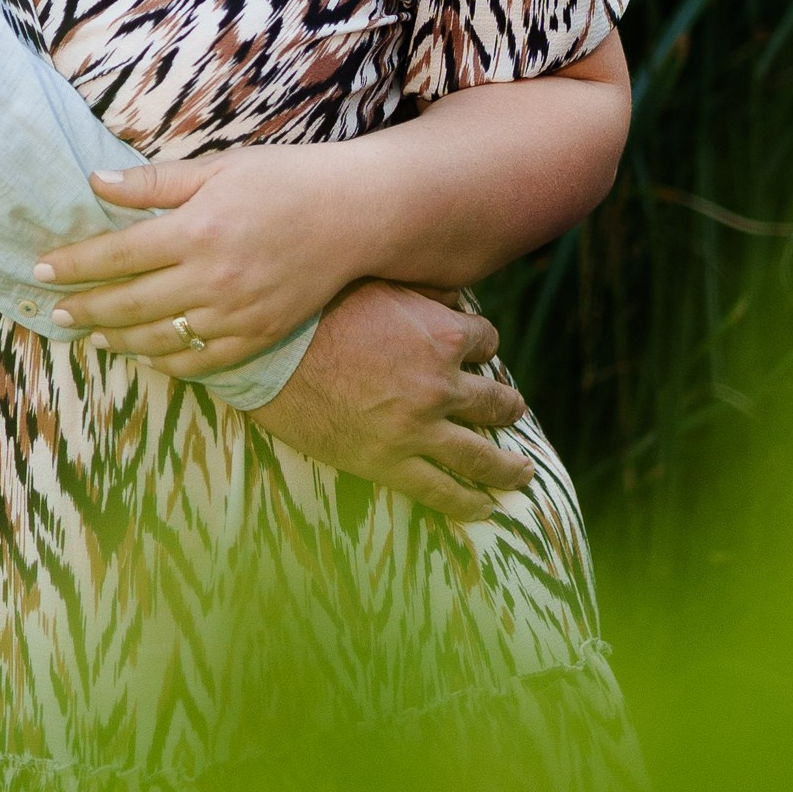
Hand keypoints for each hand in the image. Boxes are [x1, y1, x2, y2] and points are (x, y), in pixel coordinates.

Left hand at [36, 148, 355, 371]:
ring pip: (159, 339)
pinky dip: (166, 362)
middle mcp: (212, 278)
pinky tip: (145, 354)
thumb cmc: (284, 181)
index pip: (116, 255)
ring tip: (92, 335)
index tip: (41, 271)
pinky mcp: (259, 336)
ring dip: (117, 339)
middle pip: (129, 304)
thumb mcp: (219, 168)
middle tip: (56, 312)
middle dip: (85, 309)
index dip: (73, 265)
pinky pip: (200, 362)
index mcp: (197, 230)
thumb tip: (96, 183)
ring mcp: (236, 314)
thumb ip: (156, 183)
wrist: (356, 215)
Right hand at [248, 281, 533, 522]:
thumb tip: (453, 297)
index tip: (478, 351)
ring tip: (521, 472)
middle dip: (508, 407)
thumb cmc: (317, 308)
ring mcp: (417, 429)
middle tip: (514, 411)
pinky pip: (440, 491)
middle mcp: (441, 385)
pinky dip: (467, 502)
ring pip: (481, 456)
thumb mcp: (379, 284)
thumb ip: (423, 292)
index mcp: (442, 336)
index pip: (487, 340)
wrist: (271, 353)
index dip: (483, 344)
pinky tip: (483, 508)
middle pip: (495, 401)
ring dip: (507, 466)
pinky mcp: (388, 462)